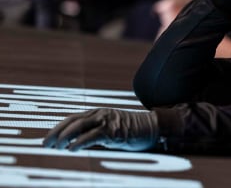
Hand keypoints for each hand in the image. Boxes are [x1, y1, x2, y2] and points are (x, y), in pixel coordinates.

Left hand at [43, 108, 158, 151]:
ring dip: (64, 137)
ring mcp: (106, 120)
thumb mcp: (111, 131)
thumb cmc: (133, 131)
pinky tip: (71, 149)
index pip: (72, 118)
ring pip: (79, 126)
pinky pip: (92, 135)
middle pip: (72, 121)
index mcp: (98, 113)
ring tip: (55, 147)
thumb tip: (76, 145)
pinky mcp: (113, 130)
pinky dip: (79, 142)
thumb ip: (95, 134)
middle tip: (45, 144)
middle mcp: (100, 114)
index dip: (58, 128)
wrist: (153, 127)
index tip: (48, 138)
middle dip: (56, 132)